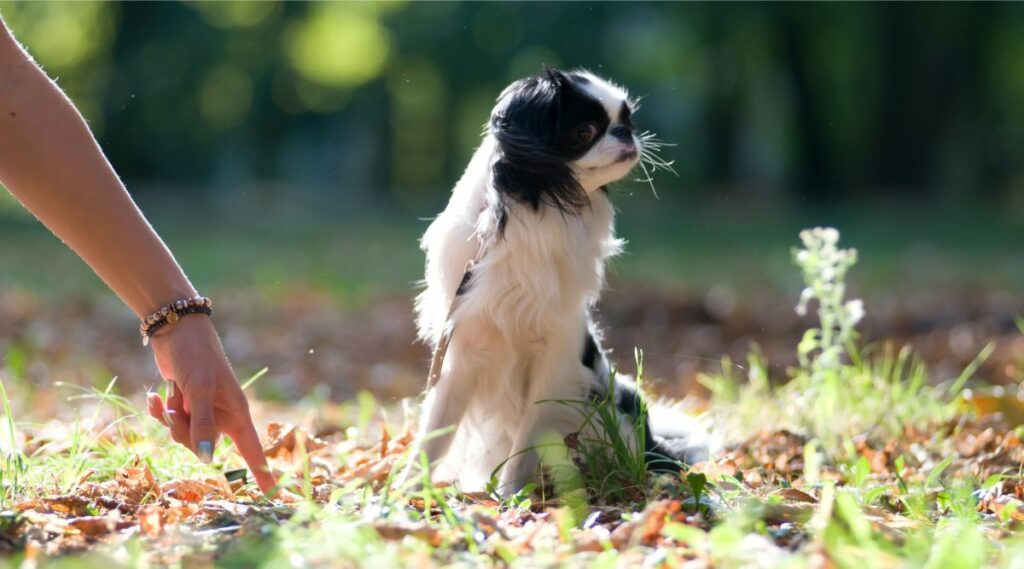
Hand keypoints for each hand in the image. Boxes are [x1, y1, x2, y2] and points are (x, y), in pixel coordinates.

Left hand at [144, 315, 275, 494]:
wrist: (176, 332)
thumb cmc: (197, 357)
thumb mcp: (200, 390)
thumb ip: (203, 425)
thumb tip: (208, 459)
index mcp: (236, 412)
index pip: (252, 449)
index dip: (261, 472)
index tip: (272, 494)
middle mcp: (221, 416)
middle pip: (204, 448)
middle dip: (185, 433)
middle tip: (178, 408)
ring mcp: (201, 412)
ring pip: (183, 437)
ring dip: (171, 420)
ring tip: (170, 396)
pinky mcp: (183, 406)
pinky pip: (170, 423)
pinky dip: (160, 412)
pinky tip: (154, 397)